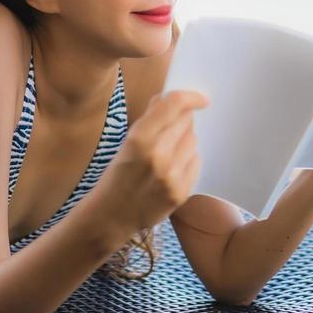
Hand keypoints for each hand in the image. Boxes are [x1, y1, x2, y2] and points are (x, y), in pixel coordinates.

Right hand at [98, 88, 208, 232]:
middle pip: (187, 122)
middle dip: (181, 121)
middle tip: (169, 131)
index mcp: (139, 138)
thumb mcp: (125, 142)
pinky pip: (196, 162)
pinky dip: (187, 161)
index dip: (191, 97)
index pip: (174, 104)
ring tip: (167, 154)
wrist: (111, 216)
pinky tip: (171, 170)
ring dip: (184, 142)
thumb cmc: (116, 175)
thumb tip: (167, 99)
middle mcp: (158, 155)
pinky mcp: (181, 192)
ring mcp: (172, 176)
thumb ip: (149, 119)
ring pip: (193, 141)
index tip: (201, 98)